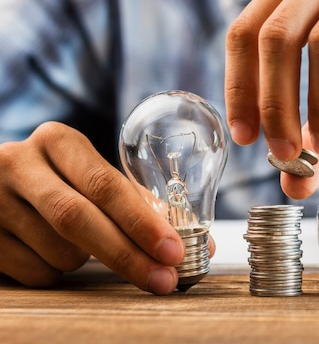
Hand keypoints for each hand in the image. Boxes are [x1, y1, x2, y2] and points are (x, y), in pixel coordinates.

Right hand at [0, 122, 214, 294]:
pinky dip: (58, 274)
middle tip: (163, 278)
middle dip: (127, 254)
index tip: (174, 250)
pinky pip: (34, 272)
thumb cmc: (60, 182)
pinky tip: (54, 255)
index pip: (105, 184)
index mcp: (58, 142)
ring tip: (87, 248)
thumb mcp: (90, 178)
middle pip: (78, 218)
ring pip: (58, 250)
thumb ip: (137, 204)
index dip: (142, 221)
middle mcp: (19, 163)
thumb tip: (198, 247)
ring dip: (87, 261)